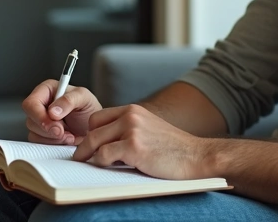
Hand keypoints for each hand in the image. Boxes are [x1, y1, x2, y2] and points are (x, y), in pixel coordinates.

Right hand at [22, 80, 102, 145]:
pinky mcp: (42, 136)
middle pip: (30, 120)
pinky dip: (54, 144)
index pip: (31, 104)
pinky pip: (39, 144)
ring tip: (70, 134)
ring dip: (53, 138)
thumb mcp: (84, 98)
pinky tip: (66, 139)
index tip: (54, 124)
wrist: (94, 127)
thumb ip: (69, 100)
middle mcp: (40, 105)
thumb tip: (52, 111)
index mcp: (46, 90)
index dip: (39, 116)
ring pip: (34, 133)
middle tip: (64, 132)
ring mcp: (39, 121)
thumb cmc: (89, 108)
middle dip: (49, 130)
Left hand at [72, 104, 212, 179]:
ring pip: (94, 141)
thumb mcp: (149, 128)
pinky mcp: (133, 147)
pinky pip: (104, 155)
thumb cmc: (173, 148)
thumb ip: (129, 129)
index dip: (91, 133)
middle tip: (80, 157)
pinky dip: (100, 163)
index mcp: (133, 110)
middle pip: (92, 129)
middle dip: (84, 145)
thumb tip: (104, 143)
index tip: (88, 145)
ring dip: (89, 155)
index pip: (99, 117)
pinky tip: (105, 167)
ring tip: (87, 163)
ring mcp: (131, 130)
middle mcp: (130, 116)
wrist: (196, 156)